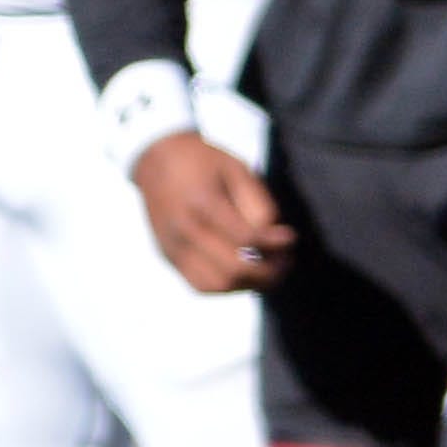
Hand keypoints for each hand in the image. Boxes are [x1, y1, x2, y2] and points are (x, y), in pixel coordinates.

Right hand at [132, 132, 293, 294]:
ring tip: (266, 272)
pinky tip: (242, 273)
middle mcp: (183, 230)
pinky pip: (200, 284)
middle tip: (285, 262)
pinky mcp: (168, 256)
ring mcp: (172, 247)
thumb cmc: (204, 163)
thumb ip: (258, 204)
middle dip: (267, 272)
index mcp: (203, 203)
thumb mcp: (237, 169)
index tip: (290, 238)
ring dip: (247, 284)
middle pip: (231, 270)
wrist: (157, 161)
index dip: (274, 245)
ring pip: (216, 285)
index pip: (245, 239)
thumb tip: (272, 242)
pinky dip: (226, 285)